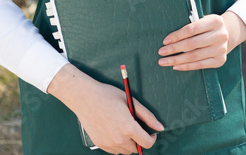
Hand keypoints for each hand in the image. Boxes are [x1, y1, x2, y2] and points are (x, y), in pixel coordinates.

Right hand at [47, 63, 162, 153]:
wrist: (84, 98)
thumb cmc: (108, 96)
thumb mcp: (131, 101)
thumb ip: (147, 116)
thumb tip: (160, 127)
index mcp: (128, 128)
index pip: (147, 144)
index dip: (151, 139)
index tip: (150, 133)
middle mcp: (119, 139)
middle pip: (136, 149)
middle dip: (139, 140)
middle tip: (135, 127)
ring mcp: (108, 143)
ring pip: (125, 151)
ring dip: (128, 143)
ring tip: (124, 128)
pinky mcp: (100, 144)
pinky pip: (114, 151)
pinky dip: (118, 145)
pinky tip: (114, 131)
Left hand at [158, 12, 245, 70]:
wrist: (227, 34)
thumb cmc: (208, 27)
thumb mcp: (202, 20)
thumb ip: (190, 26)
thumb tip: (169, 39)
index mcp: (215, 21)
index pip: (192, 29)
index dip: (177, 35)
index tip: (165, 41)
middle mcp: (221, 35)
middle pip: (192, 44)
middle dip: (174, 49)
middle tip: (161, 52)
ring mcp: (221, 49)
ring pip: (194, 56)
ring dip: (177, 60)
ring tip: (164, 61)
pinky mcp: (220, 60)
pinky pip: (200, 65)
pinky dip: (187, 66)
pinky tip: (176, 66)